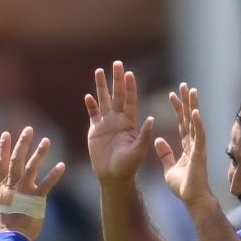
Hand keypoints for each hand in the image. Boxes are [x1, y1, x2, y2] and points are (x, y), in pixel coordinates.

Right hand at [0, 126, 66, 240]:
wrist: (11, 237)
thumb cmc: (7, 223)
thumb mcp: (0, 203)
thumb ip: (4, 189)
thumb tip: (5, 181)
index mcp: (1, 186)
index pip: (1, 163)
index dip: (3, 148)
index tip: (6, 133)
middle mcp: (11, 186)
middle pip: (16, 160)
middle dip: (23, 143)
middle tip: (29, 129)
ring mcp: (24, 192)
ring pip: (31, 168)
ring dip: (39, 153)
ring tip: (46, 140)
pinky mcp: (36, 200)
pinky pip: (46, 184)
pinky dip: (54, 174)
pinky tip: (61, 165)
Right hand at [84, 60, 154, 182]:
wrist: (113, 177)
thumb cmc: (128, 166)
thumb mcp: (139, 150)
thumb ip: (144, 134)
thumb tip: (152, 118)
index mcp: (130, 122)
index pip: (130, 100)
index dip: (130, 87)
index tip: (129, 73)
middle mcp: (118, 119)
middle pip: (117, 95)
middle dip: (117, 79)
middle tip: (117, 63)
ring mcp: (106, 123)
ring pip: (103, 100)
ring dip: (101, 86)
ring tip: (99, 71)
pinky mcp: (95, 130)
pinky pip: (92, 114)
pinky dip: (90, 105)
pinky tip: (88, 96)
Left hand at [155, 83, 212, 209]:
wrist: (192, 199)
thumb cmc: (183, 187)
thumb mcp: (168, 168)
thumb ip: (165, 153)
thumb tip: (158, 140)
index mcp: (186, 147)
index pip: (182, 123)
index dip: (178, 109)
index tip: (172, 95)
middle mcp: (194, 144)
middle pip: (189, 118)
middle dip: (186, 101)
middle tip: (184, 85)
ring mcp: (198, 147)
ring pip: (196, 122)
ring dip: (193, 106)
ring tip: (191, 91)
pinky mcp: (200, 153)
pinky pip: (199, 135)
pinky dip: (197, 123)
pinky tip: (195, 111)